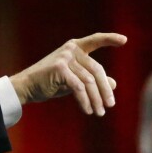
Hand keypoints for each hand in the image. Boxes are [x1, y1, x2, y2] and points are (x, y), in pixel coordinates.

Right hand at [8, 33, 126, 114]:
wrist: (27, 87)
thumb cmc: (51, 83)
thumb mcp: (75, 80)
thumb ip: (92, 79)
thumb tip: (114, 84)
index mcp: (76, 47)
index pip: (95, 40)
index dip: (109, 39)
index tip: (124, 40)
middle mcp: (71, 49)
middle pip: (96, 71)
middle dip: (104, 90)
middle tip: (110, 105)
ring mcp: (65, 57)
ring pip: (88, 82)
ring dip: (96, 99)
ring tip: (99, 113)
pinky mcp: (60, 68)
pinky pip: (78, 87)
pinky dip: (85, 101)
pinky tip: (87, 111)